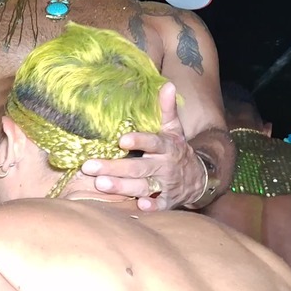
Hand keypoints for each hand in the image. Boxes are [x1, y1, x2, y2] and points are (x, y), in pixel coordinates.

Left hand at [79, 82, 206, 210]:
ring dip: (123, 186)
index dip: (139, 141)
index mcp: (167, 146)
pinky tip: (138, 206)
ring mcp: (167, 185)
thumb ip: (167, 109)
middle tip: (90, 166)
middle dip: (115, 168)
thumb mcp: (174, 129)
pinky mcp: (168, 202)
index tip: (122, 140)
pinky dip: (151, 207)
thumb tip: (167, 84)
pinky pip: (160, 206)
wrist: (199, 178)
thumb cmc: (177, 150)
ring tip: (101, 184)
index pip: (153, 142)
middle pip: (140, 167)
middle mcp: (166, 166)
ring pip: (143, 186)